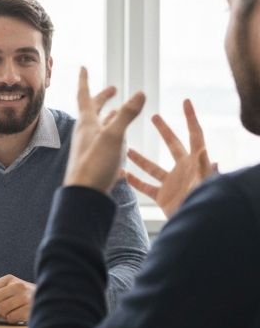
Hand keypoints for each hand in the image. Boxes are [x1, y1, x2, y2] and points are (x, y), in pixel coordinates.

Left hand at [0, 275, 34, 323]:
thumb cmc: (27, 298)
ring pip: (1, 310)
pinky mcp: (30, 308)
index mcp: (9, 279)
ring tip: (10, 314)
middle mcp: (17, 285)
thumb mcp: (12, 290)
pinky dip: (11, 320)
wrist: (52, 300)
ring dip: (2, 316)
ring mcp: (25, 296)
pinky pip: (11, 318)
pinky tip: (19, 317)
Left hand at [64, 67, 145, 192]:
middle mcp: (86, 132)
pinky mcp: (96, 159)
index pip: (85, 95)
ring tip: (118, 110)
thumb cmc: (95, 164)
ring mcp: (90, 146)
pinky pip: (105, 140)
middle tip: (113, 89)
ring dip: (110, 115)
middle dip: (103, 98)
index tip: (83, 66)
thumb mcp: (114, 136)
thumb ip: (127, 115)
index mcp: (87, 123)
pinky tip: (119, 138)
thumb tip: (140, 92)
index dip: (85, 80)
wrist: (84, 194)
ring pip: (100, 125)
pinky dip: (113, 133)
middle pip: (94, 110)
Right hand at [125, 99, 216, 218]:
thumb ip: (204, 170)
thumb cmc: (202, 204)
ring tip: (128, 148)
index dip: (191, 118)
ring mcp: (172, 182)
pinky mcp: (162, 196)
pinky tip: (122, 174)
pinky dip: (134, 181)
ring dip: (140, 158)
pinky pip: (146, 186)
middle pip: (172, 145)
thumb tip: (205, 152)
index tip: (185, 102)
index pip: (195, 135)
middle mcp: (183, 169)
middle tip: (153, 117)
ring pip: (153, 166)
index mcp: (195, 162)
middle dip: (164, 130)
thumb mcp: (204, 185)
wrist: (195, 226)